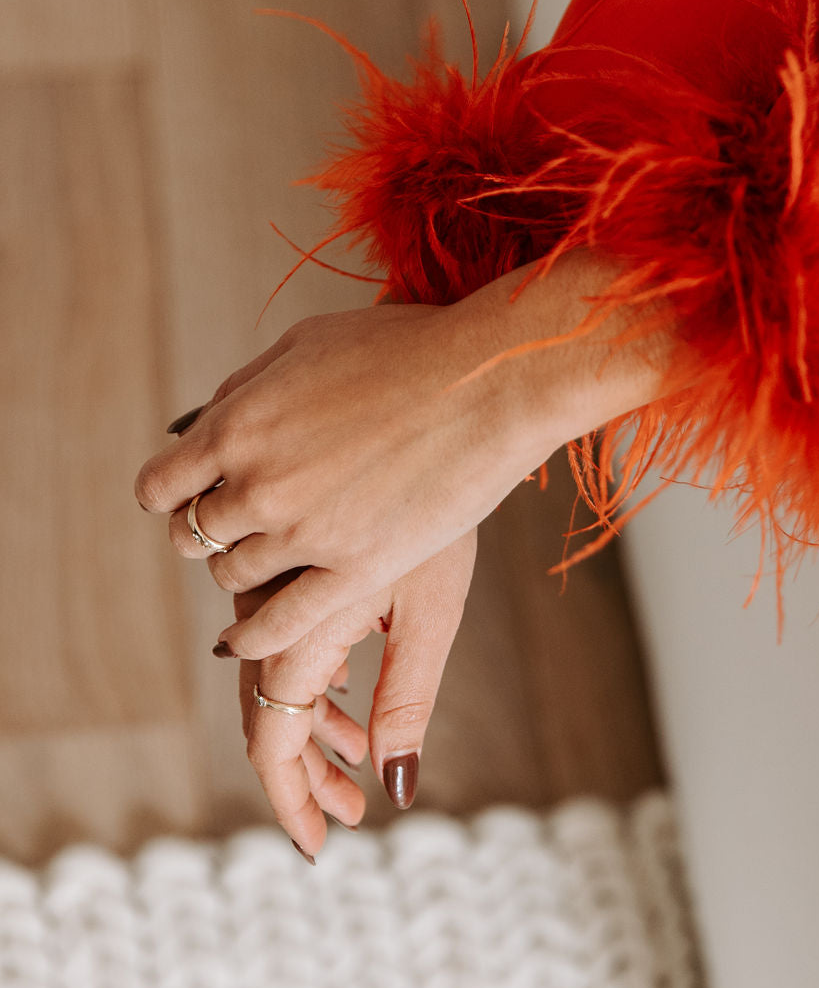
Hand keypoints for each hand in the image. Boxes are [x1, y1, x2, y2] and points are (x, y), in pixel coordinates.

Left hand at [138, 255, 671, 660]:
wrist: (488, 379)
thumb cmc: (405, 349)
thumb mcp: (305, 345)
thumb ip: (246, 391)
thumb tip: (203, 424)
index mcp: (237, 423)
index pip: (161, 485)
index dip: (172, 496)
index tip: (190, 499)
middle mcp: (258, 482)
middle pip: (195, 536)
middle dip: (209, 533)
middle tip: (236, 530)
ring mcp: (305, 532)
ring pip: (234, 577)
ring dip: (244, 571)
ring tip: (271, 562)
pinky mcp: (355, 570)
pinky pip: (280, 624)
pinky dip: (255, 637)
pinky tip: (246, 642)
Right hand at [237, 530, 476, 856]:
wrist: (437, 395)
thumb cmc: (448, 504)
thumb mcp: (433, 609)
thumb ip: (405, 698)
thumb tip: (400, 788)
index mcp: (299, 626)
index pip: (272, 740)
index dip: (292, 800)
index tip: (321, 844)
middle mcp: (265, 601)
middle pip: (268, 711)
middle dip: (310, 770)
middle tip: (352, 810)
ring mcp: (265, 570)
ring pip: (267, 671)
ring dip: (312, 722)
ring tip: (356, 755)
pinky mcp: (278, 541)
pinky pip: (272, 625)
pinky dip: (308, 669)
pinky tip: (344, 681)